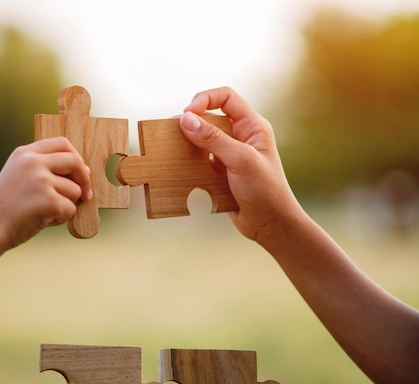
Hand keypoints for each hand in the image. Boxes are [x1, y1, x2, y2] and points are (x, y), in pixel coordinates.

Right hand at [0, 137, 91, 249]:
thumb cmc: (4, 208)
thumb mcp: (17, 177)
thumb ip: (42, 169)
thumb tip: (81, 171)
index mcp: (25, 153)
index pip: (62, 143)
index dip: (76, 157)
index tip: (81, 171)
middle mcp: (33, 162)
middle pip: (74, 161)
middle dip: (84, 179)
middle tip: (85, 194)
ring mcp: (41, 180)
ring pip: (74, 189)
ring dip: (67, 204)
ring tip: (45, 212)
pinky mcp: (48, 200)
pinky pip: (70, 208)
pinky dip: (61, 218)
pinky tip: (43, 221)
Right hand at [179, 87, 302, 246]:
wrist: (271, 225)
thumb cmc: (266, 191)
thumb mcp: (240, 160)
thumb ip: (213, 139)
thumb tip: (185, 120)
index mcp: (252, 126)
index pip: (226, 97)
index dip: (205, 99)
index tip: (188, 113)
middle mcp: (241, 137)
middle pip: (210, 117)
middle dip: (192, 122)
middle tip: (175, 132)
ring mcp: (230, 155)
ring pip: (202, 140)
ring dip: (188, 143)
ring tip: (174, 149)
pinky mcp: (220, 172)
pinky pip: (200, 160)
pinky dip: (189, 162)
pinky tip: (182, 169)